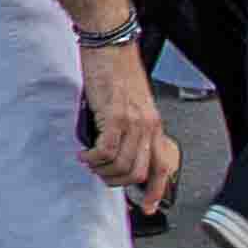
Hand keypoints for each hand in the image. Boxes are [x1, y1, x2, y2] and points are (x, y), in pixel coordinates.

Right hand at [78, 45, 176, 208]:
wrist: (109, 42)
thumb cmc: (116, 66)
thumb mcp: (129, 102)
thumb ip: (128, 126)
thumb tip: (115, 149)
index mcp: (154, 124)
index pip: (163, 166)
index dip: (155, 191)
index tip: (145, 206)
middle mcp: (148, 126)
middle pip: (138, 173)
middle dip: (116, 182)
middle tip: (101, 175)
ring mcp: (133, 122)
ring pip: (121, 166)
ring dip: (101, 170)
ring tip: (89, 162)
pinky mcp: (115, 116)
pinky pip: (106, 152)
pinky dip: (92, 158)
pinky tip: (84, 153)